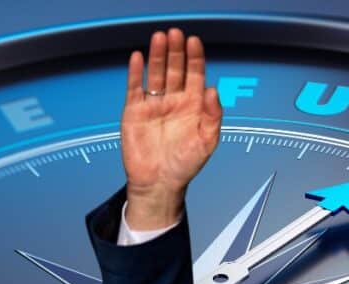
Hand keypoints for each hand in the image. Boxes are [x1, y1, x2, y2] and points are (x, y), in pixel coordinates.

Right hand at [121, 28, 222, 229]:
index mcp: (193, 106)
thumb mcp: (207, 142)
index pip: (195, 76)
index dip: (195, 59)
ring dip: (157, 56)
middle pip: (174, 70)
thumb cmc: (185, 165)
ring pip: (155, 74)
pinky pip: (134, 88)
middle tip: (175, 34)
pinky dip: (135, 73)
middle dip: (176, 52)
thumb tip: (214, 91)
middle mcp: (174, 101)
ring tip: (159, 38)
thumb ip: (213, 116)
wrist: (159, 184)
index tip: (194, 42)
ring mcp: (154, 105)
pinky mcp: (134, 112)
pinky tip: (138, 58)